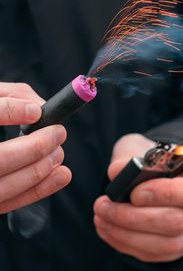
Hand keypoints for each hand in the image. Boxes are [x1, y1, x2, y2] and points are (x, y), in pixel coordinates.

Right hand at [0, 82, 70, 213]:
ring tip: (58, 152)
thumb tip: (41, 107)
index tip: (37, 112)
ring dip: (40, 168)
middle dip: (35, 147)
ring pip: (5, 186)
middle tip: (58, 133)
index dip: (10, 112)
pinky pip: (11, 202)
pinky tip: (61, 174)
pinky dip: (40, 189)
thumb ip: (13, 96)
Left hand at [94, 134, 182, 261]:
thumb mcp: (142, 146)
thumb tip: (117, 173)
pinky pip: (156, 254)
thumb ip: (130, 155)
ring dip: (127, 234)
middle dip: (135, 217)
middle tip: (104, 207)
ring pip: (166, 244)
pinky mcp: (179, 246)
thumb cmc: (154, 159)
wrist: (158, 174)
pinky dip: (127, 244)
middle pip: (178, 222)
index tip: (134, 193)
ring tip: (101, 218)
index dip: (168, 194)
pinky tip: (109, 229)